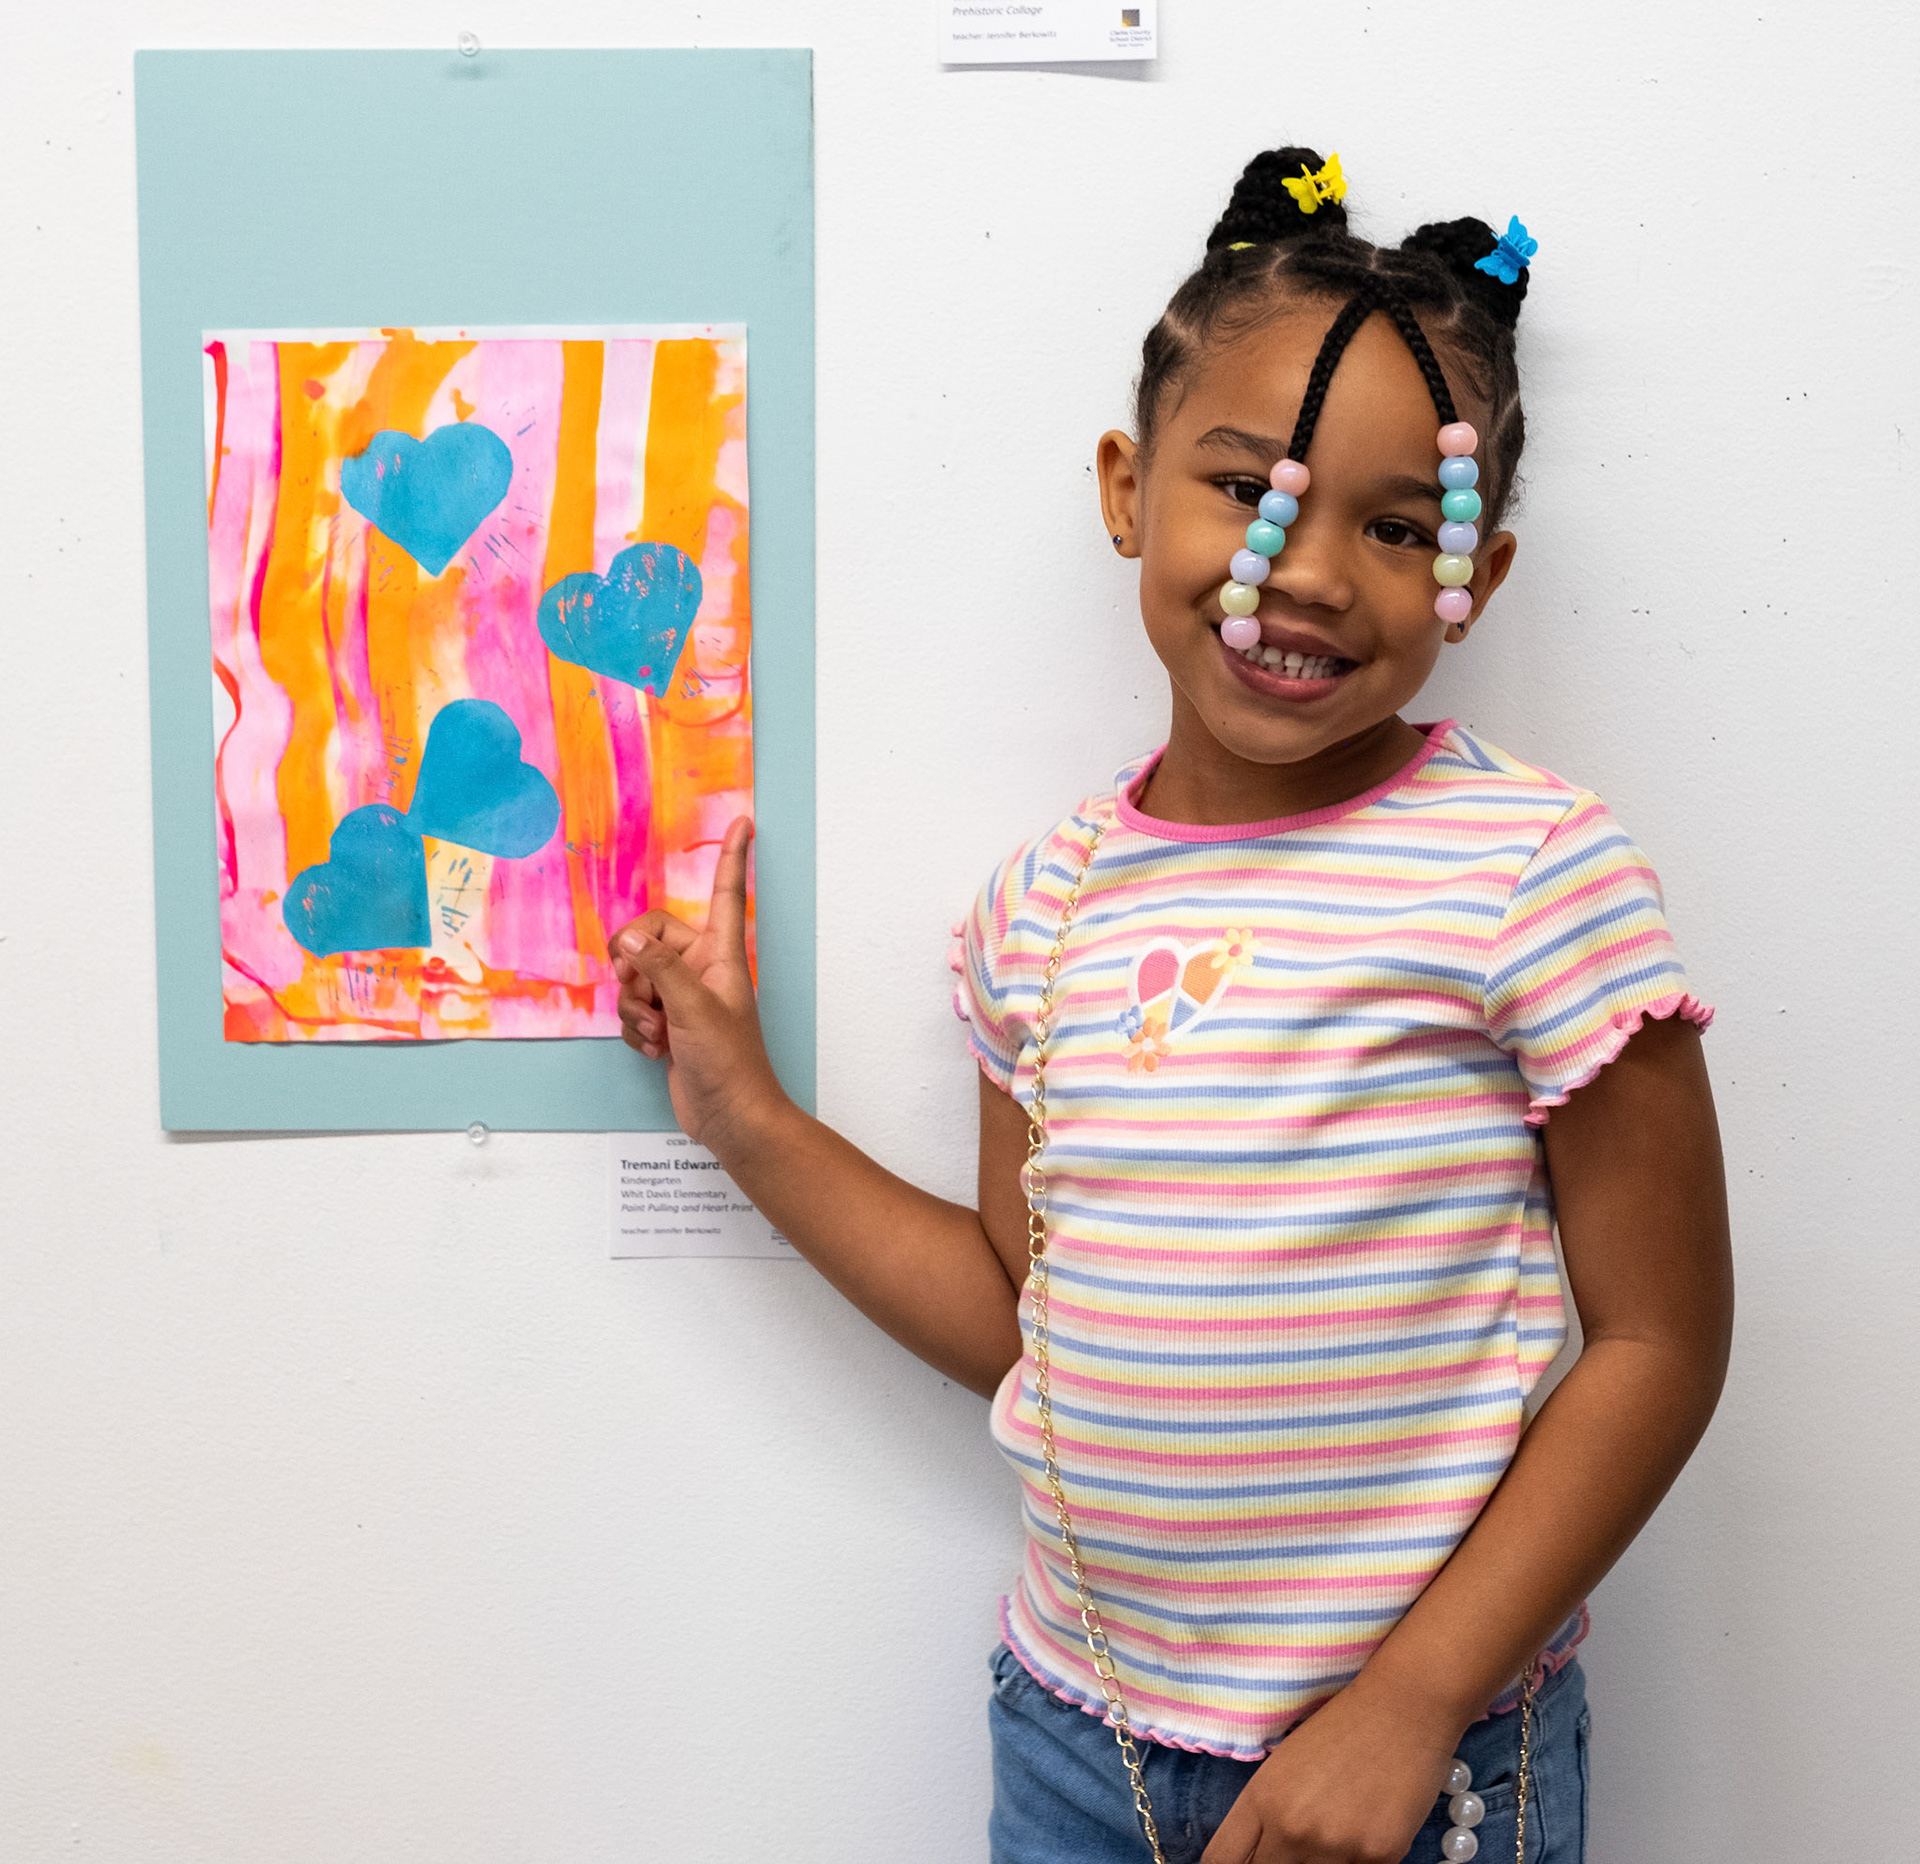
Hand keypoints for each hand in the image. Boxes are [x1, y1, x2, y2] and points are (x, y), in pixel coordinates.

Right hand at [608, 816, 786, 1151]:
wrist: (730, 1117)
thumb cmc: (729, 1064)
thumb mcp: (692, 1010)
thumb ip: (658, 968)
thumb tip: (628, 941)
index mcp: (721, 955)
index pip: (725, 894)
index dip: (731, 857)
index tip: (744, 821)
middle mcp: (700, 969)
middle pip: (648, 936)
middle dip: (634, 967)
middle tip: (645, 994)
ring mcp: (681, 996)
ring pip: (633, 977)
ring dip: (635, 1008)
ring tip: (660, 1034)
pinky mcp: (665, 1023)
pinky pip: (630, 1010)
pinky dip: (635, 1030)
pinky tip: (657, 1051)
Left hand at [1200, 1678, 1459, 1863]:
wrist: (1401, 1707)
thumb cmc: (1341, 1729)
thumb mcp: (1285, 1765)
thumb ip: (1265, 1815)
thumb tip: (1258, 1853)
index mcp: (1261, 1800)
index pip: (1223, 1860)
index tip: (1244, 1863)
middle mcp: (1292, 1828)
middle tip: (1293, 1848)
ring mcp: (1336, 1846)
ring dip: (1320, 1863)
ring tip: (1335, 1829)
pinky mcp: (1380, 1857)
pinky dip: (1356, 1861)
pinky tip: (1364, 1833)